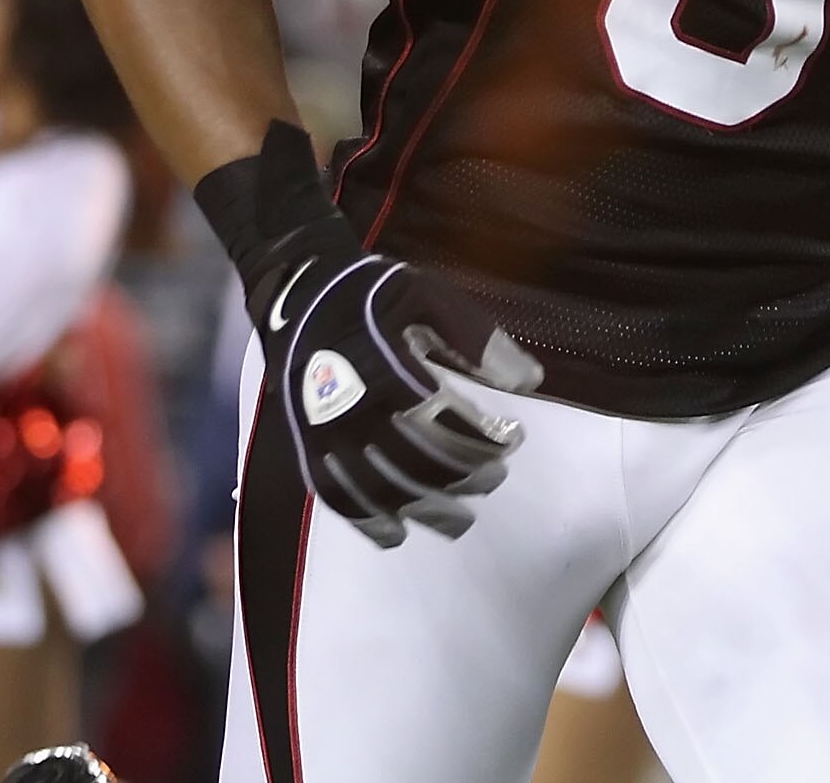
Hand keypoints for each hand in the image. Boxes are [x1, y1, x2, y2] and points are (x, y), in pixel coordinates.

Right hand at [207, 123, 541, 546]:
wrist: (298, 294)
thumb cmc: (374, 295)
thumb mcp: (431, 297)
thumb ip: (478, 339)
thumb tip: (531, 381)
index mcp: (389, 371)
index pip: (449, 422)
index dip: (487, 437)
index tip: (514, 436)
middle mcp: (356, 411)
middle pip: (420, 463)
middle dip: (466, 477)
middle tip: (496, 476)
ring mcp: (329, 436)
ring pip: (384, 491)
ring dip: (428, 510)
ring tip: (462, 518)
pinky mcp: (310, 449)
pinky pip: (338, 498)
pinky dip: (368, 522)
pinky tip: (397, 535)